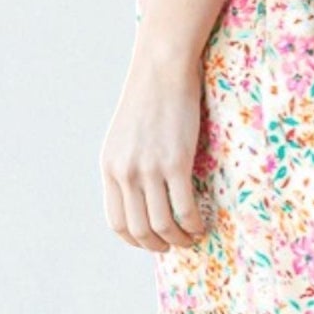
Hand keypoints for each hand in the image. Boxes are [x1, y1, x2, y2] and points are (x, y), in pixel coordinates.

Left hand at [99, 42, 210, 250]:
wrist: (162, 67)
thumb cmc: (149, 97)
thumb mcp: (125, 136)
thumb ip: (127, 165)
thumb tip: (140, 195)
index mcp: (110, 168)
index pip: (117, 222)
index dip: (136, 240)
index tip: (152, 242)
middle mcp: (125, 172)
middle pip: (140, 229)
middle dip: (159, 245)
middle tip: (176, 245)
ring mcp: (149, 168)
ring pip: (162, 224)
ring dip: (179, 239)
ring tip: (192, 237)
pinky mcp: (175, 162)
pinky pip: (184, 208)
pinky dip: (194, 224)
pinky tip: (203, 224)